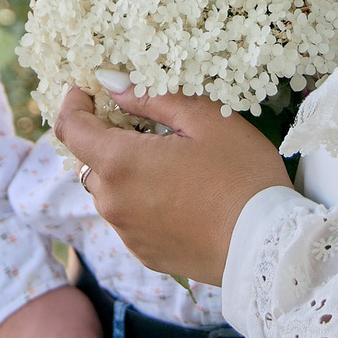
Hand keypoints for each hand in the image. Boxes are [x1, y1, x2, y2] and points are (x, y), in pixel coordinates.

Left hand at [55, 89, 290, 286]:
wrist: (267, 247)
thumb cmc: (241, 177)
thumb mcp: (205, 120)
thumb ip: (152, 97)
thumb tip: (113, 83)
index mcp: (120, 163)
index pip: (70, 129)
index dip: (74, 104)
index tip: (89, 92)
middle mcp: (113, 202)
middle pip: (91, 160)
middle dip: (108, 136)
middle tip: (148, 123)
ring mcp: (127, 233)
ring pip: (110, 189)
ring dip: (126, 170)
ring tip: (171, 160)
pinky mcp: (144, 253)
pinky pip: (129, 217)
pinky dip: (141, 199)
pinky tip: (180, 194)